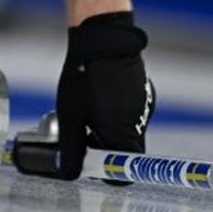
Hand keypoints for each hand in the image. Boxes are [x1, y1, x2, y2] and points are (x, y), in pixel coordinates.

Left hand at [56, 11, 154, 178]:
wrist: (101, 38)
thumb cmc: (84, 77)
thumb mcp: (70, 117)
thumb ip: (71, 150)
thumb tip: (68, 173)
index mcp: (125, 137)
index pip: (122, 173)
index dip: (102, 169)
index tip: (84, 155)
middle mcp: (140, 124)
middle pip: (121, 150)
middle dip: (98, 144)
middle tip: (78, 128)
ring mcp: (144, 106)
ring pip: (123, 129)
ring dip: (104, 125)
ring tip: (85, 104)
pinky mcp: (142, 90)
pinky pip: (127, 110)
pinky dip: (112, 109)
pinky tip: (96, 90)